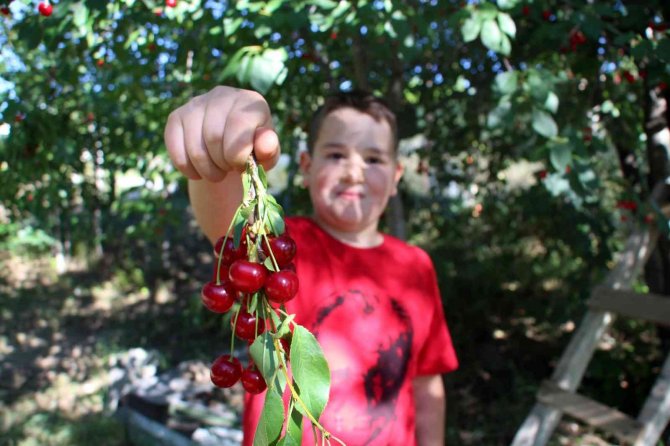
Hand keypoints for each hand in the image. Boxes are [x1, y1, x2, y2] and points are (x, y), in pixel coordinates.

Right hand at [164, 86, 280, 181]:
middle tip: (229, 168)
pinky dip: (188, 169)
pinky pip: (176, 150)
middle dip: (223, 164)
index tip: (241, 164)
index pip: (238, 125)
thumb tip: (265, 143)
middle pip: (214, 137)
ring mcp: (196, 103)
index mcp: (250, 101)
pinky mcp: (176, 116)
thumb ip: (269, 149)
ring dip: (207, 170)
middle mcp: (222, 95)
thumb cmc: (252, 149)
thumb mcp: (266, 153)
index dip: (239, 155)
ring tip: (217, 171)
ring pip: (195, 148)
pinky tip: (199, 170)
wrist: (228, 147)